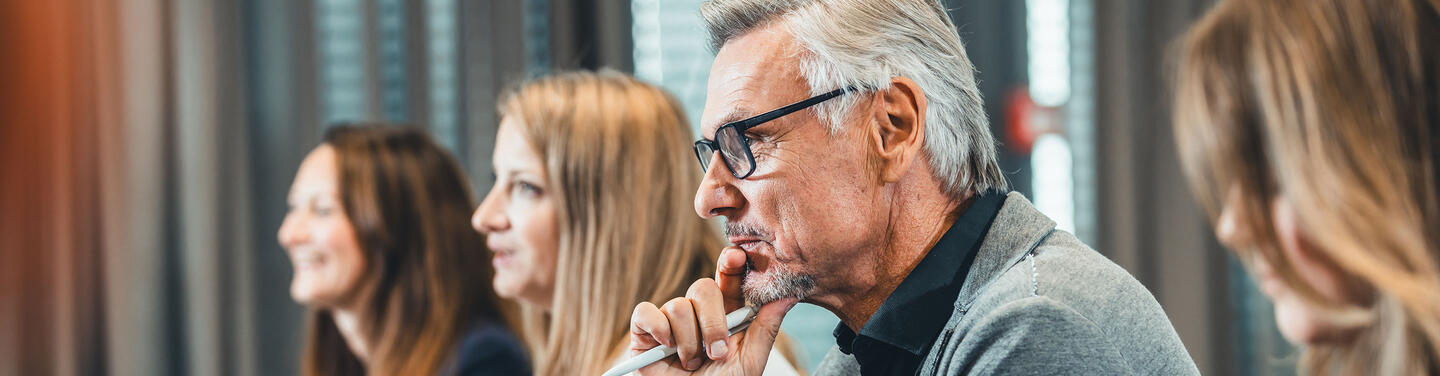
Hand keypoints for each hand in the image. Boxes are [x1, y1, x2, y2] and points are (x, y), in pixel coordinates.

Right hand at [626, 247, 800, 374]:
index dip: (731, 264)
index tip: (736, 257)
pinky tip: (665, 348)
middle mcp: (698, 313)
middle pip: (703, 288)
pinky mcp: (644, 331)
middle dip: (712, 321)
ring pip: (677, 305)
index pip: (729, 278)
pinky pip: (645, 312)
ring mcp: (670, 320)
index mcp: (726, 314)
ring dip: (688, 342)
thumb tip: (788, 295)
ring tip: (692, 364)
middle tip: (716, 353)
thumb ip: (766, 328)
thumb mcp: (750, 362)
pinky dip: (657, 329)